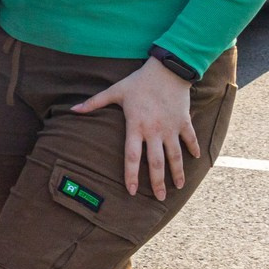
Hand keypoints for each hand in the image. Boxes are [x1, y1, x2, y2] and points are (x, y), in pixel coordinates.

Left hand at [70, 57, 200, 199]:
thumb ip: (94, 103)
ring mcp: (171, 128)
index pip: (131, 157)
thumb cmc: (139, 81)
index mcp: (135, 126)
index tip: (132, 191)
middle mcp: (154, 131)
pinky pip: (190, 139)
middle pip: (156, 163)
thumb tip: (73, 109)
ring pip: (175, 156)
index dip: (130, 175)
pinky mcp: (183, 122)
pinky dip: (193, 149)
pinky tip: (196, 159)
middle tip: (160, 198)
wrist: (167, 69)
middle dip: (157, 183)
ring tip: (178, 187)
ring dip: (177, 173)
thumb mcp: (115, 91)